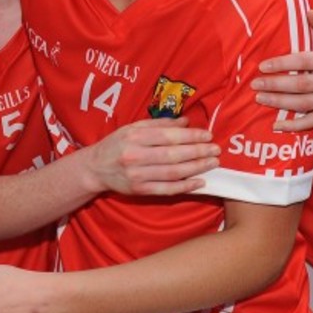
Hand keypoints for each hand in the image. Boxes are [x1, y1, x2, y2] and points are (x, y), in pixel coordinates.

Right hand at [83, 118, 219, 195]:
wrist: (95, 168)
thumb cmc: (117, 144)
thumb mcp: (133, 128)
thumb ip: (159, 124)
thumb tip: (186, 122)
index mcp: (135, 137)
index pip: (169, 136)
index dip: (191, 136)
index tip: (208, 135)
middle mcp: (135, 156)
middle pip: (173, 155)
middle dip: (198, 152)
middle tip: (216, 150)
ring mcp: (137, 176)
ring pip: (172, 173)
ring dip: (196, 168)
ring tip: (212, 163)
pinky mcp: (139, 191)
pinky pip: (166, 190)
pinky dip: (185, 187)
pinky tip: (199, 182)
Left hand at [251, 10, 312, 130]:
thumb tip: (309, 12)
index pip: (304, 61)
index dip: (282, 64)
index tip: (262, 66)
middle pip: (301, 85)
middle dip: (275, 85)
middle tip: (254, 84)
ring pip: (303, 103)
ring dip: (279, 103)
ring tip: (259, 99)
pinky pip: (311, 122)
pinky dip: (294, 126)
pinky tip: (275, 126)